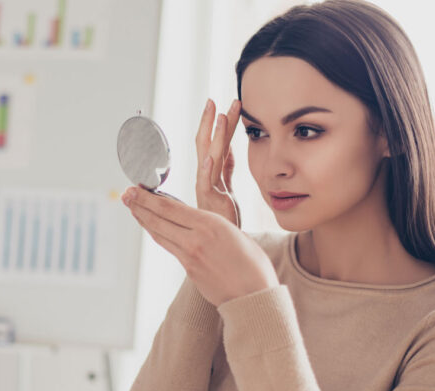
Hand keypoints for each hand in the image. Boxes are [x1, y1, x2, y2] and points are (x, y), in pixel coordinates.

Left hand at [121, 185, 277, 306]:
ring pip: (160, 234)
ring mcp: (190, 256)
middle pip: (159, 219)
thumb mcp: (235, 233)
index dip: (149, 198)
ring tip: (132, 208)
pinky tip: (152, 228)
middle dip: (139, 205)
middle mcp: (196, 239)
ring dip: (144, 219)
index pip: (171, 208)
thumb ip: (212, 225)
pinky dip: (158, 234)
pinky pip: (169, 247)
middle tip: (125, 194)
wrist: (254, 296)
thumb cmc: (253, 263)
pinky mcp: (189, 270)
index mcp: (211, 224)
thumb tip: (195, 224)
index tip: (136, 189)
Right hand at [195, 99, 240, 226]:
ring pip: (208, 157)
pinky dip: (207, 169)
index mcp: (211, 174)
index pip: (215, 143)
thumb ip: (227, 169)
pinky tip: (210, 156)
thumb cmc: (224, 219)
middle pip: (205, 145)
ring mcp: (207, 189)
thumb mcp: (228, 188)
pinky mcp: (210, 202)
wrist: (223, 246)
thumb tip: (229, 148)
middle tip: (212, 100)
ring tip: (218, 115)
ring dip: (213, 135)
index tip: (224, 105)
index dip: (219, 124)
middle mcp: (206, 179)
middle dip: (209, 122)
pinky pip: (207, 184)